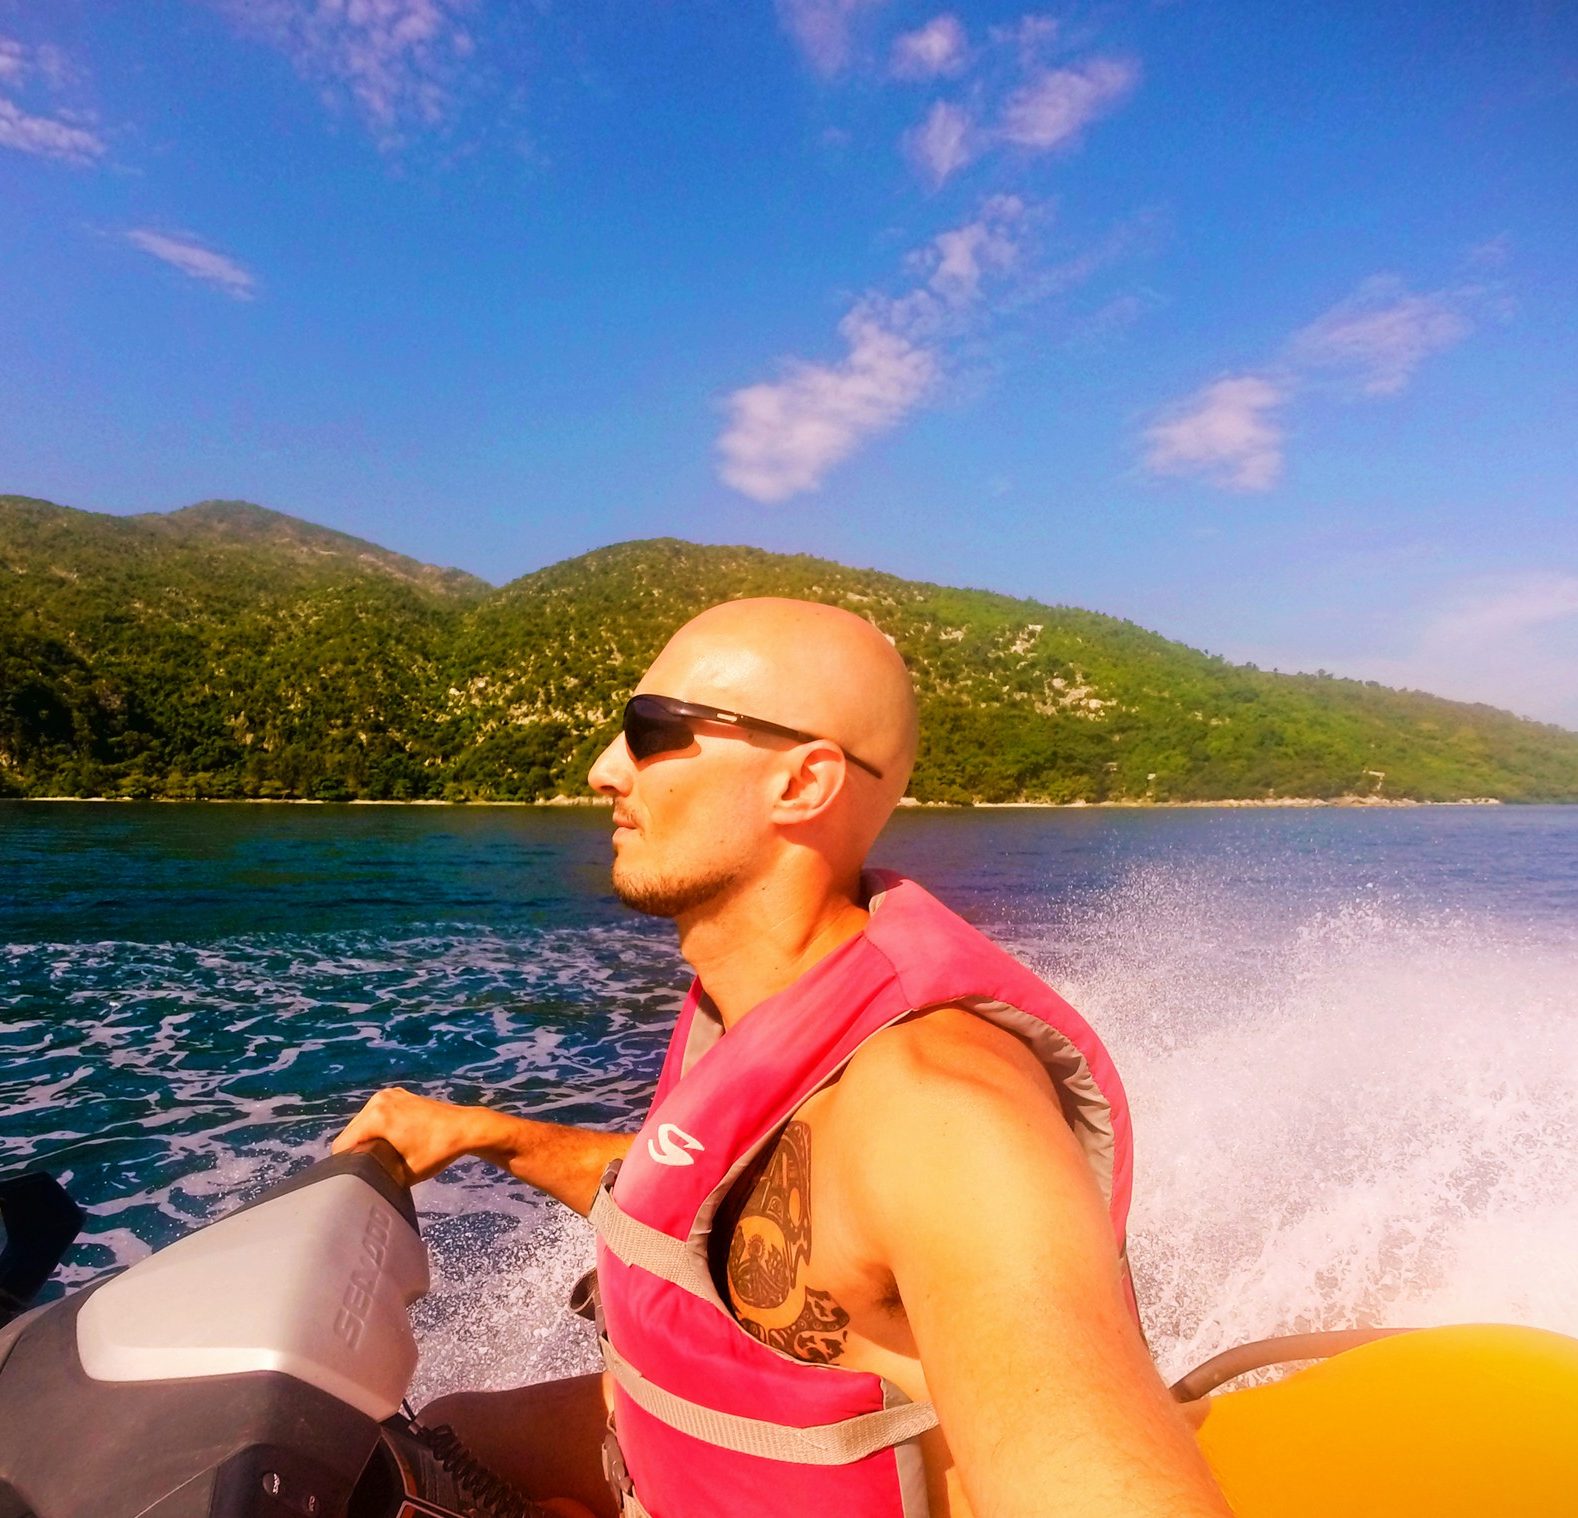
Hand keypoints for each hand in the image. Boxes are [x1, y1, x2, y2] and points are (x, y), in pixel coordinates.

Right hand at [331, 1086, 492, 1182]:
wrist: (464, 1128)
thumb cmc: (437, 1151)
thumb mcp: (404, 1173)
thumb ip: (377, 1176)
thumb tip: (362, 1184)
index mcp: (377, 1117)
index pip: (342, 1145)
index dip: (346, 1165)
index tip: (357, 1177)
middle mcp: (378, 1101)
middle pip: (350, 1132)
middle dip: (356, 1150)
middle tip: (371, 1168)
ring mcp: (388, 1094)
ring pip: (362, 1122)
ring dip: (366, 1138)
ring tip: (380, 1154)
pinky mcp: (397, 1094)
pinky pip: (376, 1113)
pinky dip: (377, 1126)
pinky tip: (390, 1139)